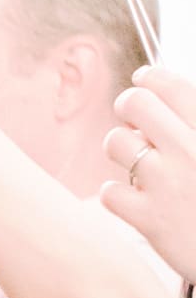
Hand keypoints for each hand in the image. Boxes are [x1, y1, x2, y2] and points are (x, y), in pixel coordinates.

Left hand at [102, 67, 195, 278]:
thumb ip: (195, 125)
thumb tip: (166, 97)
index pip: (171, 85)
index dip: (150, 78)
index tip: (144, 80)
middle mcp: (189, 151)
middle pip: (134, 103)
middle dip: (128, 106)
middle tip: (134, 119)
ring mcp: (166, 184)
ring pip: (116, 142)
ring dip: (122, 148)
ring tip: (138, 162)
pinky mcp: (149, 219)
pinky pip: (109, 192)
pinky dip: (118, 194)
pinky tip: (136, 198)